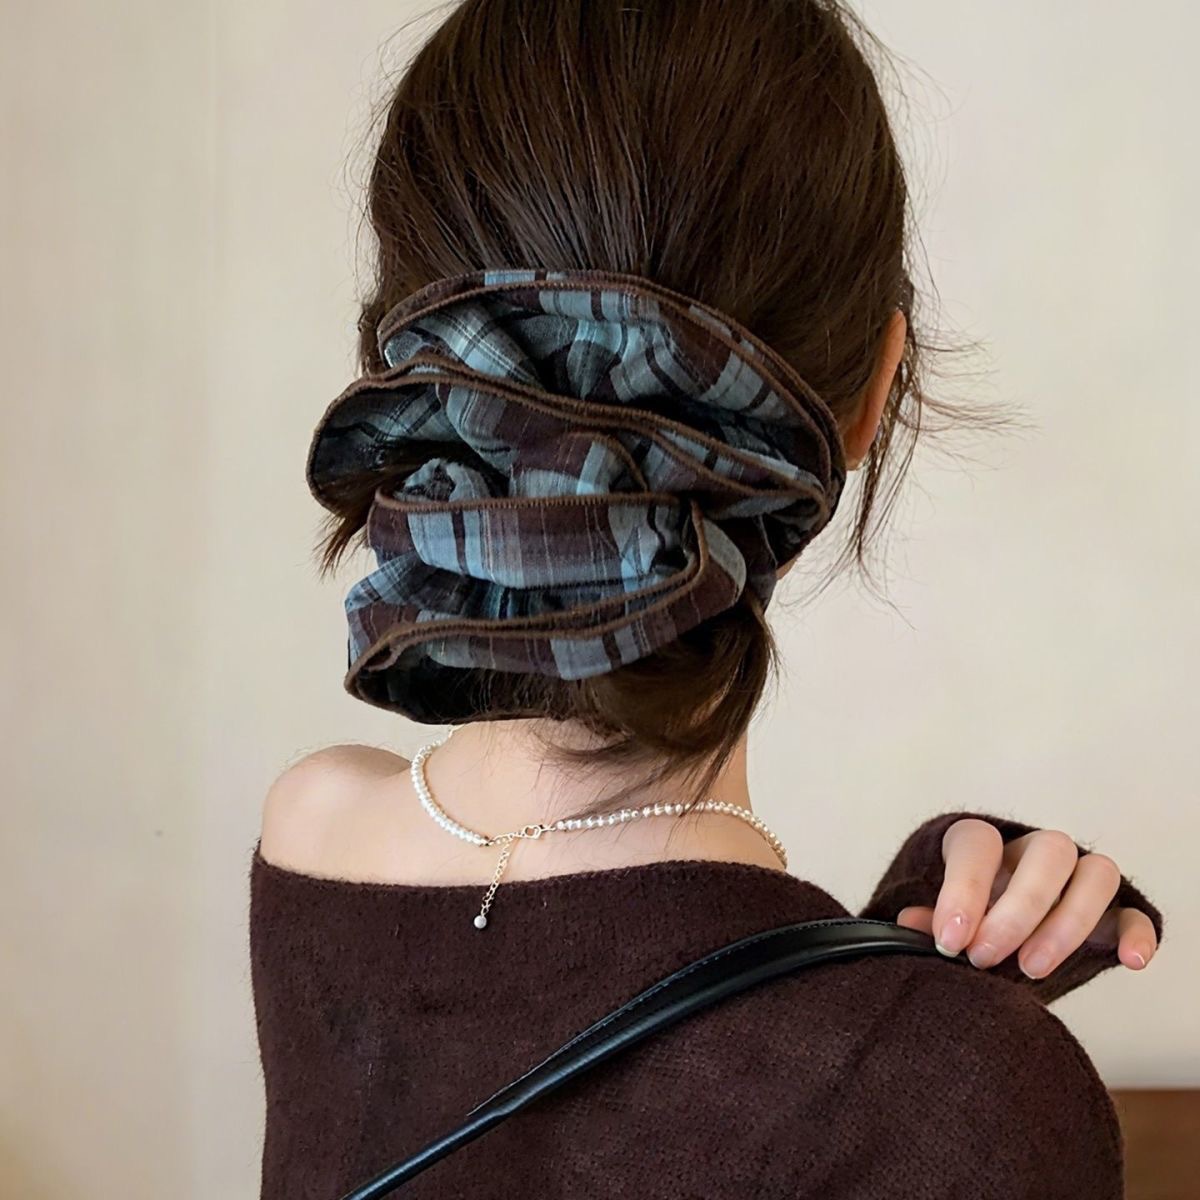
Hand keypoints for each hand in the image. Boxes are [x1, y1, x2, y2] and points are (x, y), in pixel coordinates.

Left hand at [895, 818, 1158, 978]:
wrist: (999, 938)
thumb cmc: (968, 922)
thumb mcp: (944, 919)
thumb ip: (930, 919)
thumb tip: (908, 922)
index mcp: (988, 845)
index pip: (979, 843)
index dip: (963, 888)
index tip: (949, 940)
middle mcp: (1036, 851)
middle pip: (1047, 852)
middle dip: (1016, 909)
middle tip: (985, 958)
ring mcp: (1079, 878)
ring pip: (1095, 874)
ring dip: (1067, 922)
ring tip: (1032, 970)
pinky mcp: (1112, 913)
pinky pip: (1135, 913)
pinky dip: (1137, 934)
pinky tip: (1129, 961)